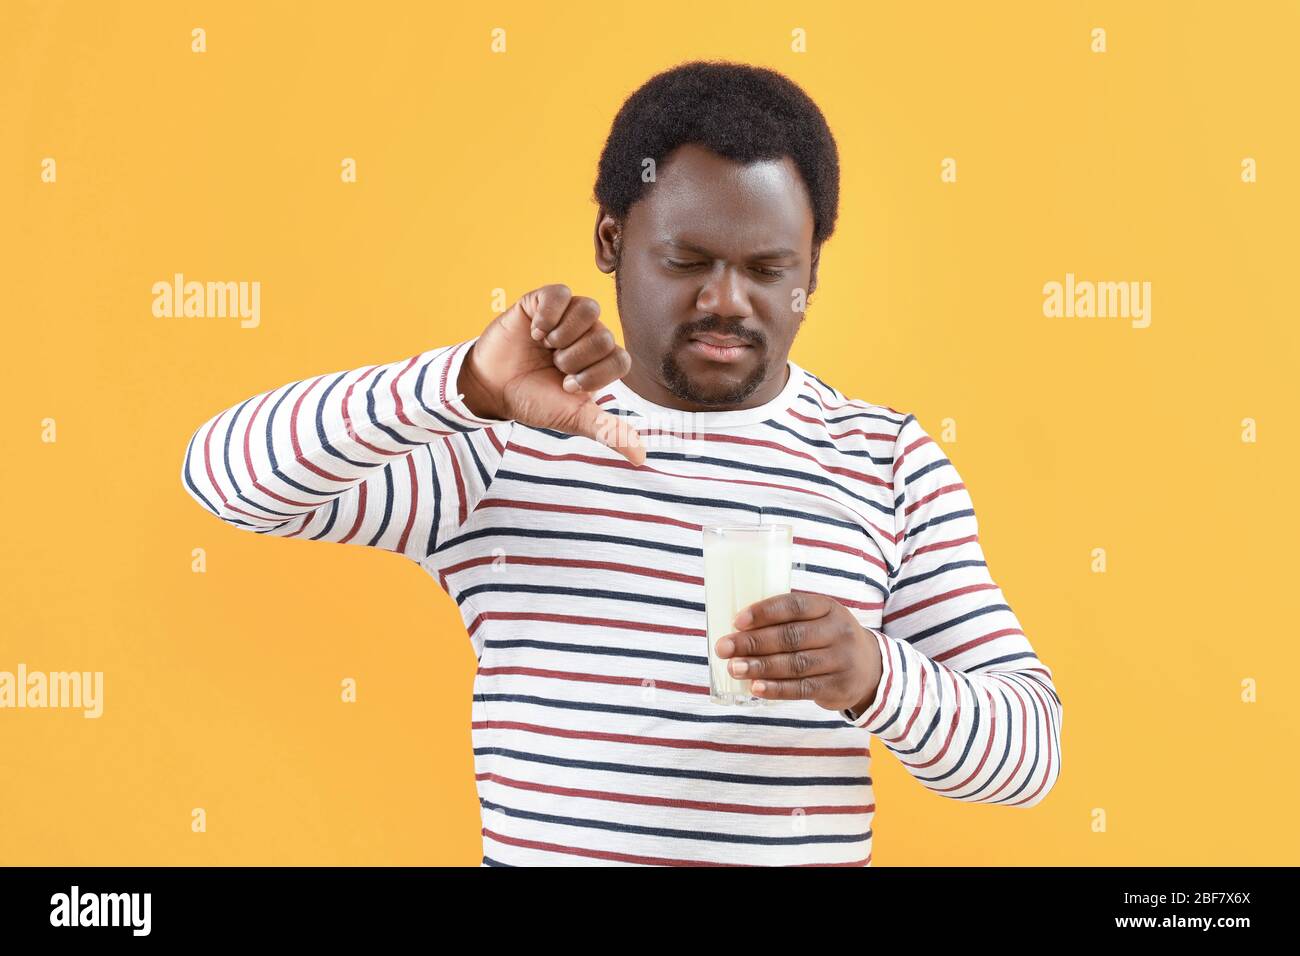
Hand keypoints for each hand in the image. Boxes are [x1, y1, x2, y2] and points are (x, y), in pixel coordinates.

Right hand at [458, 283, 645, 465]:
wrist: (491, 388)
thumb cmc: (534, 401)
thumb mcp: (573, 419)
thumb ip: (608, 432)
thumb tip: (642, 458)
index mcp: (601, 361)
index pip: (621, 359)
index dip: (594, 376)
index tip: (567, 386)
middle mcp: (589, 335)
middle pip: (604, 336)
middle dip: (573, 360)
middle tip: (553, 366)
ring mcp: (566, 317)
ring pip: (589, 309)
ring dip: (564, 335)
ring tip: (545, 346)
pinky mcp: (542, 301)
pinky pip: (560, 293)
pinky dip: (548, 315)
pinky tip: (534, 331)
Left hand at [714, 591, 883, 716]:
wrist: (872, 669)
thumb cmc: (828, 639)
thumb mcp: (818, 620)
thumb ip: (787, 621)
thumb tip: (737, 630)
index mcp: (828, 607)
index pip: (794, 606)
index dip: (764, 612)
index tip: (737, 621)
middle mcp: (838, 631)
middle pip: (790, 636)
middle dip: (753, 642)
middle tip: (725, 648)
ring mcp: (840, 660)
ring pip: (794, 664)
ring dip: (760, 667)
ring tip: (734, 668)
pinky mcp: (838, 686)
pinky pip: (802, 688)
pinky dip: (776, 689)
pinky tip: (755, 688)